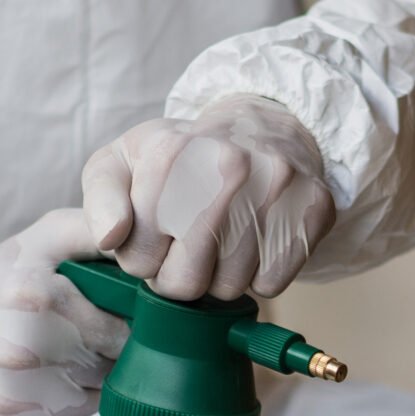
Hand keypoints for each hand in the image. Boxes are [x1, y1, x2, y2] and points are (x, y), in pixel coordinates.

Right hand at [0, 208, 129, 415]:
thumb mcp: (39, 241)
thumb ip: (96, 230)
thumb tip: (141, 244)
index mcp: (33, 298)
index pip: (124, 334)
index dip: (126, 333)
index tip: (114, 328)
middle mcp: (18, 356)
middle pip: (110, 376)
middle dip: (107, 364)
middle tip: (79, 350)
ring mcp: (7, 405)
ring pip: (90, 414)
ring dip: (86, 397)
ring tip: (57, 373)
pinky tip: (36, 400)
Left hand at [81, 96, 336, 302]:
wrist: (257, 127)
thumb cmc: (178, 158)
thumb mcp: (120, 165)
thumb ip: (100, 201)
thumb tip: (110, 238)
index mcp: (169, 152)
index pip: (138, 259)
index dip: (141, 259)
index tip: (155, 234)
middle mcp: (227, 163)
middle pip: (186, 282)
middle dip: (179, 276)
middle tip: (186, 246)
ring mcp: (277, 184)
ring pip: (232, 287)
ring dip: (221, 275)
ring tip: (221, 237)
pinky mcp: (314, 206)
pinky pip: (274, 283)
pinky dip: (260, 274)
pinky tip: (254, 239)